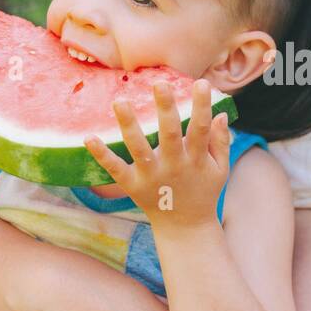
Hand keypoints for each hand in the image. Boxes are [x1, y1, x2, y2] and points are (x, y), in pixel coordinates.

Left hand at [84, 78, 229, 229]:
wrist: (185, 227)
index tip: (201, 83)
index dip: (202, 106)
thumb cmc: (204, 192)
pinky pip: (115, 169)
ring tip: (119, 101)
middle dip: (165, 109)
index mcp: (196, 160)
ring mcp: (151, 177)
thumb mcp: (220, 169)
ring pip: (139, 148)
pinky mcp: (133, 186)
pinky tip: (89, 138)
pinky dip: (102, 155)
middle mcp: (174, 166)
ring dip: (129, 125)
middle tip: (159, 83)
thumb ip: (221, 141)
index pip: (200, 129)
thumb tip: (221, 113)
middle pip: (170, 134)